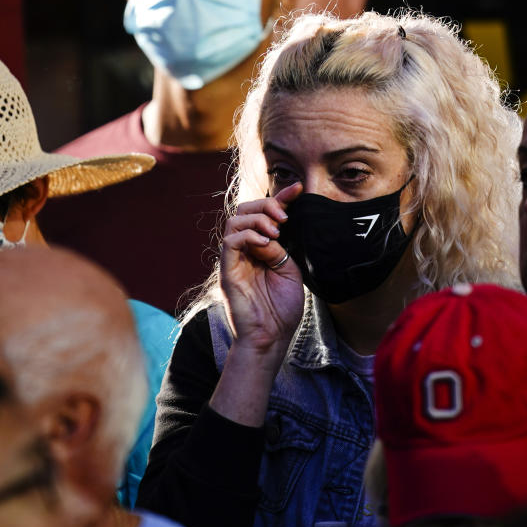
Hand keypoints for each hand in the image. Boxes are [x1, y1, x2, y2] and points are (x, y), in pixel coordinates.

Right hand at [220, 182, 303, 369]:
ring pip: (234, 221)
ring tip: (275, 231)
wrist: (272, 337)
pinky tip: (264, 242)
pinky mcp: (227, 270)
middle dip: (266, 205)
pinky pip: (230, 241)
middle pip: (245, 211)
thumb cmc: (281, 309)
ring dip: (257, 218)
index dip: (280, 198)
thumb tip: (273, 231)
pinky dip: (247, 235)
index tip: (299, 189)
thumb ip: (281, 248)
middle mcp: (245, 251)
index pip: (265, 215)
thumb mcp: (290, 270)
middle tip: (284, 218)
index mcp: (261, 249)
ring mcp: (234, 260)